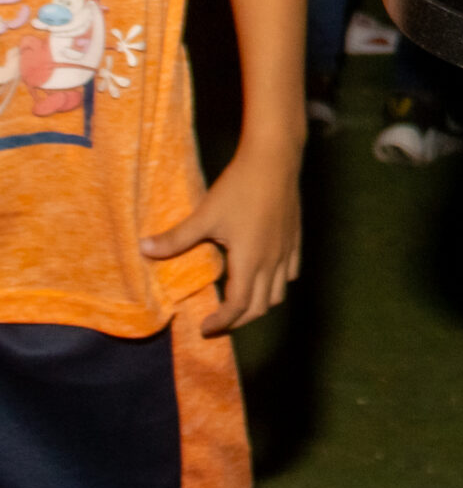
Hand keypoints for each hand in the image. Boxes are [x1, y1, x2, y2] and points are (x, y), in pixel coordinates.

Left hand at [140, 139, 301, 334]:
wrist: (274, 159)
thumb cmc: (240, 187)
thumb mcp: (205, 215)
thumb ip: (176, 238)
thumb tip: (143, 249)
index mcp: (250, 260)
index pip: (239, 306)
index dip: (221, 322)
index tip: (204, 328)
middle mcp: (272, 261)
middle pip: (261, 306)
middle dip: (238, 320)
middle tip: (217, 320)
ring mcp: (286, 250)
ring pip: (278, 293)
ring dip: (258, 303)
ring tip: (238, 301)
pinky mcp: (295, 238)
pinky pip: (289, 273)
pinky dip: (275, 283)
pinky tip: (261, 274)